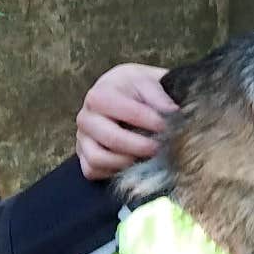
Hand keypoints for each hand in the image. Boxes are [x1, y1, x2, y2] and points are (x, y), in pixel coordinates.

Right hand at [76, 62, 176, 179]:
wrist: (122, 96)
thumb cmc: (136, 90)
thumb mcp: (148, 82)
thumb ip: (158, 96)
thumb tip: (172, 112)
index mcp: (99, 95)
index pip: (124, 111)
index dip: (149, 121)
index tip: (167, 126)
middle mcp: (85, 117)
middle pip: (111, 139)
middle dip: (140, 146)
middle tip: (160, 147)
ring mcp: (82, 138)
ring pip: (97, 159)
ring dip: (126, 162)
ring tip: (147, 158)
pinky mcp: (83, 156)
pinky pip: (92, 170)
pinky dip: (113, 172)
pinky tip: (133, 164)